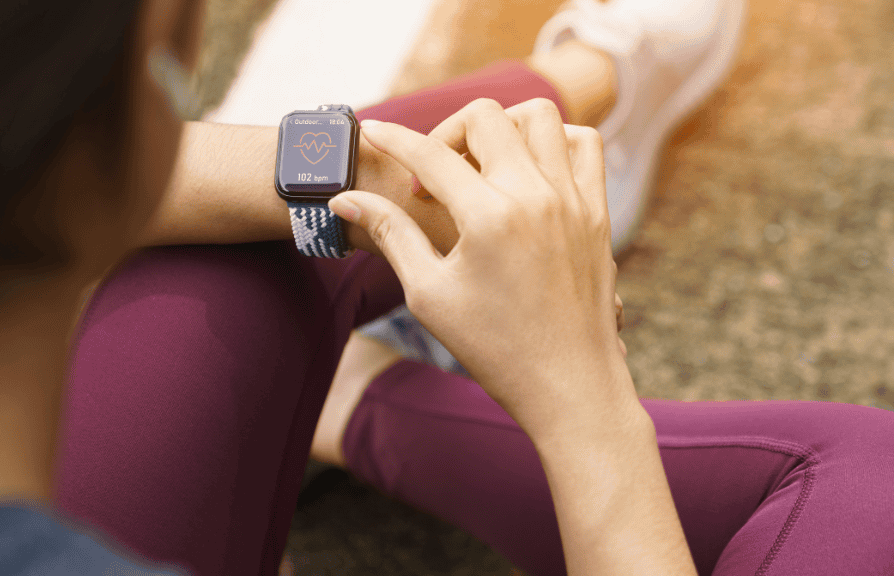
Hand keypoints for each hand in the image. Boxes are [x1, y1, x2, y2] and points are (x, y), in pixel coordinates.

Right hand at [329, 98, 635, 440]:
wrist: (569, 385)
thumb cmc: (493, 348)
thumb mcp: (429, 294)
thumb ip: (390, 234)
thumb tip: (345, 199)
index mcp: (489, 217)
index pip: (430, 154)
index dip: (392, 138)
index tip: (370, 129)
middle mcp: (536, 195)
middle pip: (484, 117)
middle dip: (444, 133)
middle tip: (431, 178)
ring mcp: (574, 199)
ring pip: (539, 116)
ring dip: (501, 127)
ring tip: (480, 166)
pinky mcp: (597, 211)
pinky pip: (585, 144)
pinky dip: (554, 140)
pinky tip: (529, 172)